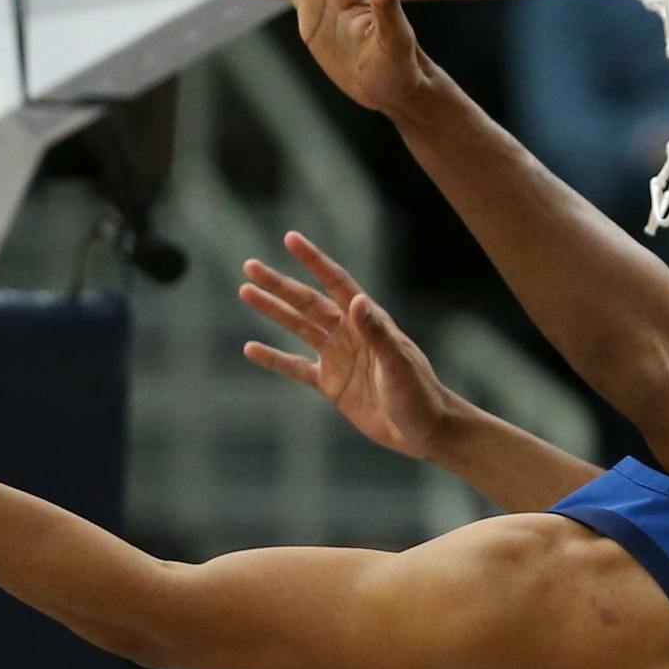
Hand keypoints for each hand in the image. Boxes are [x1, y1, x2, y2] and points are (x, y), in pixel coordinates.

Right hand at [238, 232, 452, 458]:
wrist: (422, 428)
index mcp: (368, 321)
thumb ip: (377, 333)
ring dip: (273, 310)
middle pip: (308, 302)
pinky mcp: (331, 383)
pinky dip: (274, 359)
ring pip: (298, 328)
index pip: (336, 283)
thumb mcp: (398, 363)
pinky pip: (296, 367)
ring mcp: (338, 357)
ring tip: (246, 291)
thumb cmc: (418, 393)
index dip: (314, 261)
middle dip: (279, 284)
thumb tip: (356, 300)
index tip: (291, 239)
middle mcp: (350, 333)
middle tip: (250, 265)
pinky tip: (250, 349)